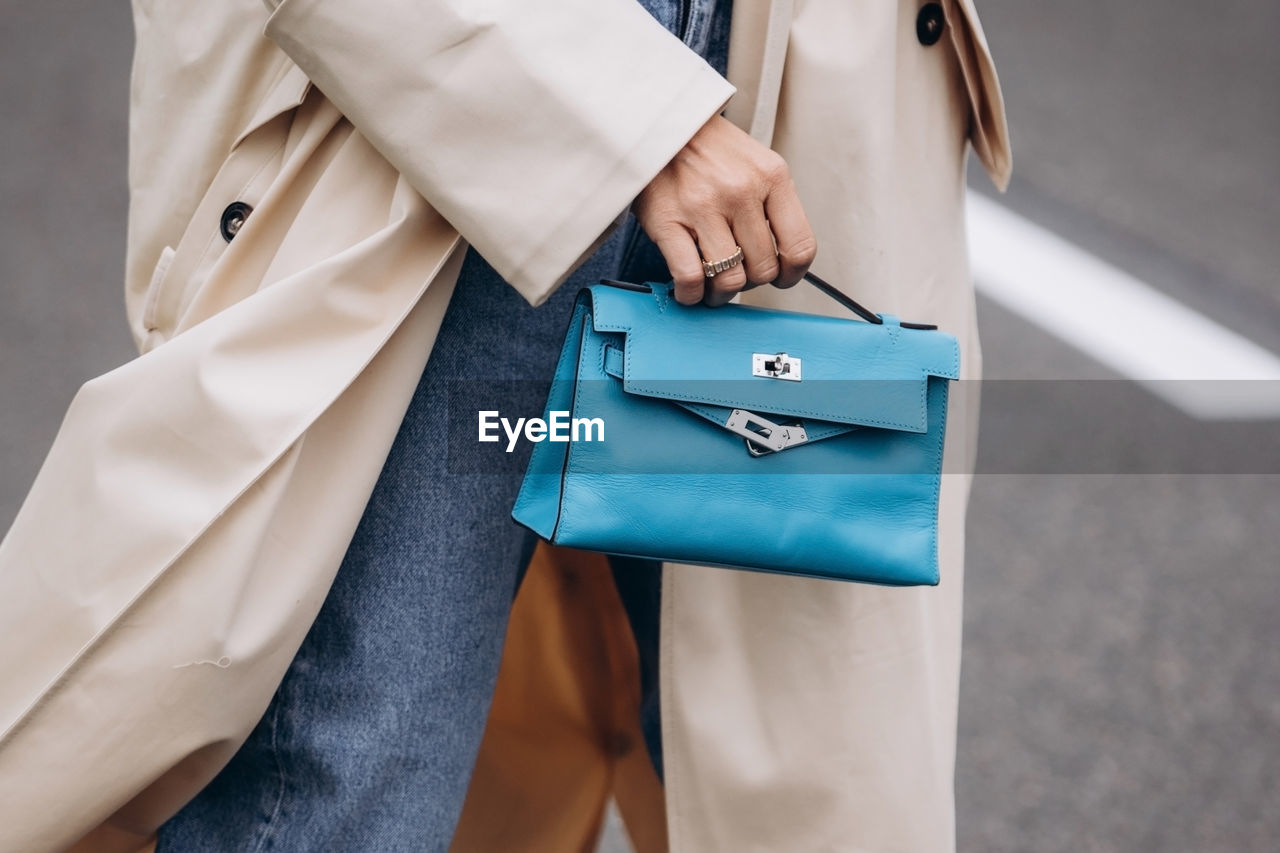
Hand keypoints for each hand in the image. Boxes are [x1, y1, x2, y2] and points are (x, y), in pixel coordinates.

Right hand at [631, 114, 816, 306]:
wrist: (660, 123)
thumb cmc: (708, 149)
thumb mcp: (756, 163)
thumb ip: (773, 205)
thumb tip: (782, 259)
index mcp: (772, 176)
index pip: (800, 245)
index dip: (792, 274)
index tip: (782, 279)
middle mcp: (741, 191)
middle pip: (764, 268)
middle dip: (752, 282)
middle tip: (738, 275)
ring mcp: (703, 207)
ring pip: (730, 279)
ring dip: (722, 293)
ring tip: (713, 286)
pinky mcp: (668, 221)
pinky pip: (690, 277)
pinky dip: (691, 294)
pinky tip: (689, 289)